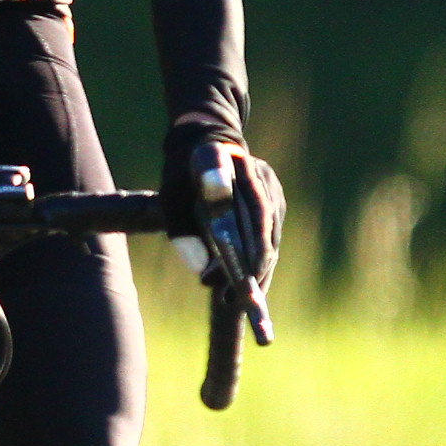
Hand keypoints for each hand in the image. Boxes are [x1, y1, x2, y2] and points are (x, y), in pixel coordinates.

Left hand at [161, 120, 283, 292]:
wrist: (202, 142)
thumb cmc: (183, 172)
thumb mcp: (172, 194)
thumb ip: (181, 226)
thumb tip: (201, 269)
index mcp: (234, 166)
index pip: (254, 211)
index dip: (254, 244)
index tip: (250, 273)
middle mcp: (260, 177)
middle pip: (264, 231)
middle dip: (253, 269)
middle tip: (236, 300)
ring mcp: (271, 190)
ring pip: (270, 238)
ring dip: (257, 271)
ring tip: (239, 302)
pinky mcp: (273, 203)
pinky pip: (269, 237)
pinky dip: (257, 261)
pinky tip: (245, 286)